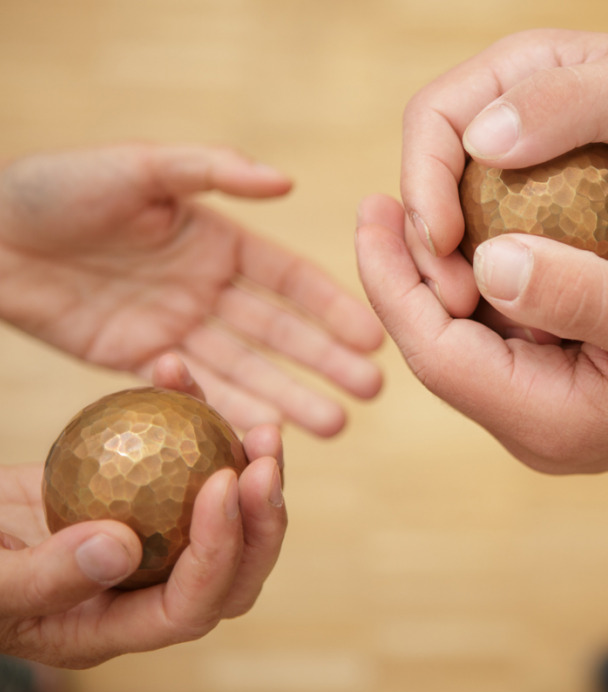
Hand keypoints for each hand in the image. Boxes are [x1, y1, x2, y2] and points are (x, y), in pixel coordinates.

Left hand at [0, 143, 383, 435]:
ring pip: (246, 369)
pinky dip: (230, 410)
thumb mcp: (142, 168)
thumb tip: (287, 183)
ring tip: (335, 427)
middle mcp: (208, 288)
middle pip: (279, 332)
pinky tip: (264, 433)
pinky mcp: (141, 362)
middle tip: (371, 393)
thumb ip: (213, 170)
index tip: (373, 336)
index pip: (288, 280)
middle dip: (325, 362)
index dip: (331, 308)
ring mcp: (177, 328)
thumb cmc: (60, 188)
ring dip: (289, 397)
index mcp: (218, 239)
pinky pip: (194, 391)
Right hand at [0, 355, 285, 668]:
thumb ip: (46, 576)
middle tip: (266, 458)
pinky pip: (183, 462)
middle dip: (262, 519)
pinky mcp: (144, 495)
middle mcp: (146, 590)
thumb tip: (124, 549)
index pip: (191, 605)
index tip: (222, 485)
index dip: (220, 552)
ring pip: (227, 517)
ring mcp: (153, 543)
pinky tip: (178, 375)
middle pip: (232, 570)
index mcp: (116, 625)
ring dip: (251, 471)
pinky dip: (189, 417)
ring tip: (264, 428)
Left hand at [356, 194, 607, 474]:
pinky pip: (503, 333)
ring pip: (467, 337)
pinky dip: (484, 284)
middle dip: (403, 275)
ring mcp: (546, 409)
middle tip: (379, 202)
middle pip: (438, 346)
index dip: (393, 281)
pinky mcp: (563, 387)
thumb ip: (576, 292)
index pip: (436, 350)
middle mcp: (531, 422)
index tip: (372, 211)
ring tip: (416, 210)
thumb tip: (487, 257)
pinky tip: (481, 236)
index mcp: (544, 418)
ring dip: (439, 278)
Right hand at [398, 29, 607, 317]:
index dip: (423, 181)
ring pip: (466, 225)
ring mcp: (532, 176)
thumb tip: (478, 143)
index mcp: (517, 75)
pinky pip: (509, 256)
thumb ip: (566, 105)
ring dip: (463, 271)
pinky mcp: (555, 222)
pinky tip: (516, 324)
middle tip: (452, 296)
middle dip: (429, 237)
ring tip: (478, 318)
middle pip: (436, 179)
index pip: (434, 121)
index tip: (443, 242)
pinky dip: (504, 288)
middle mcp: (513, 123)